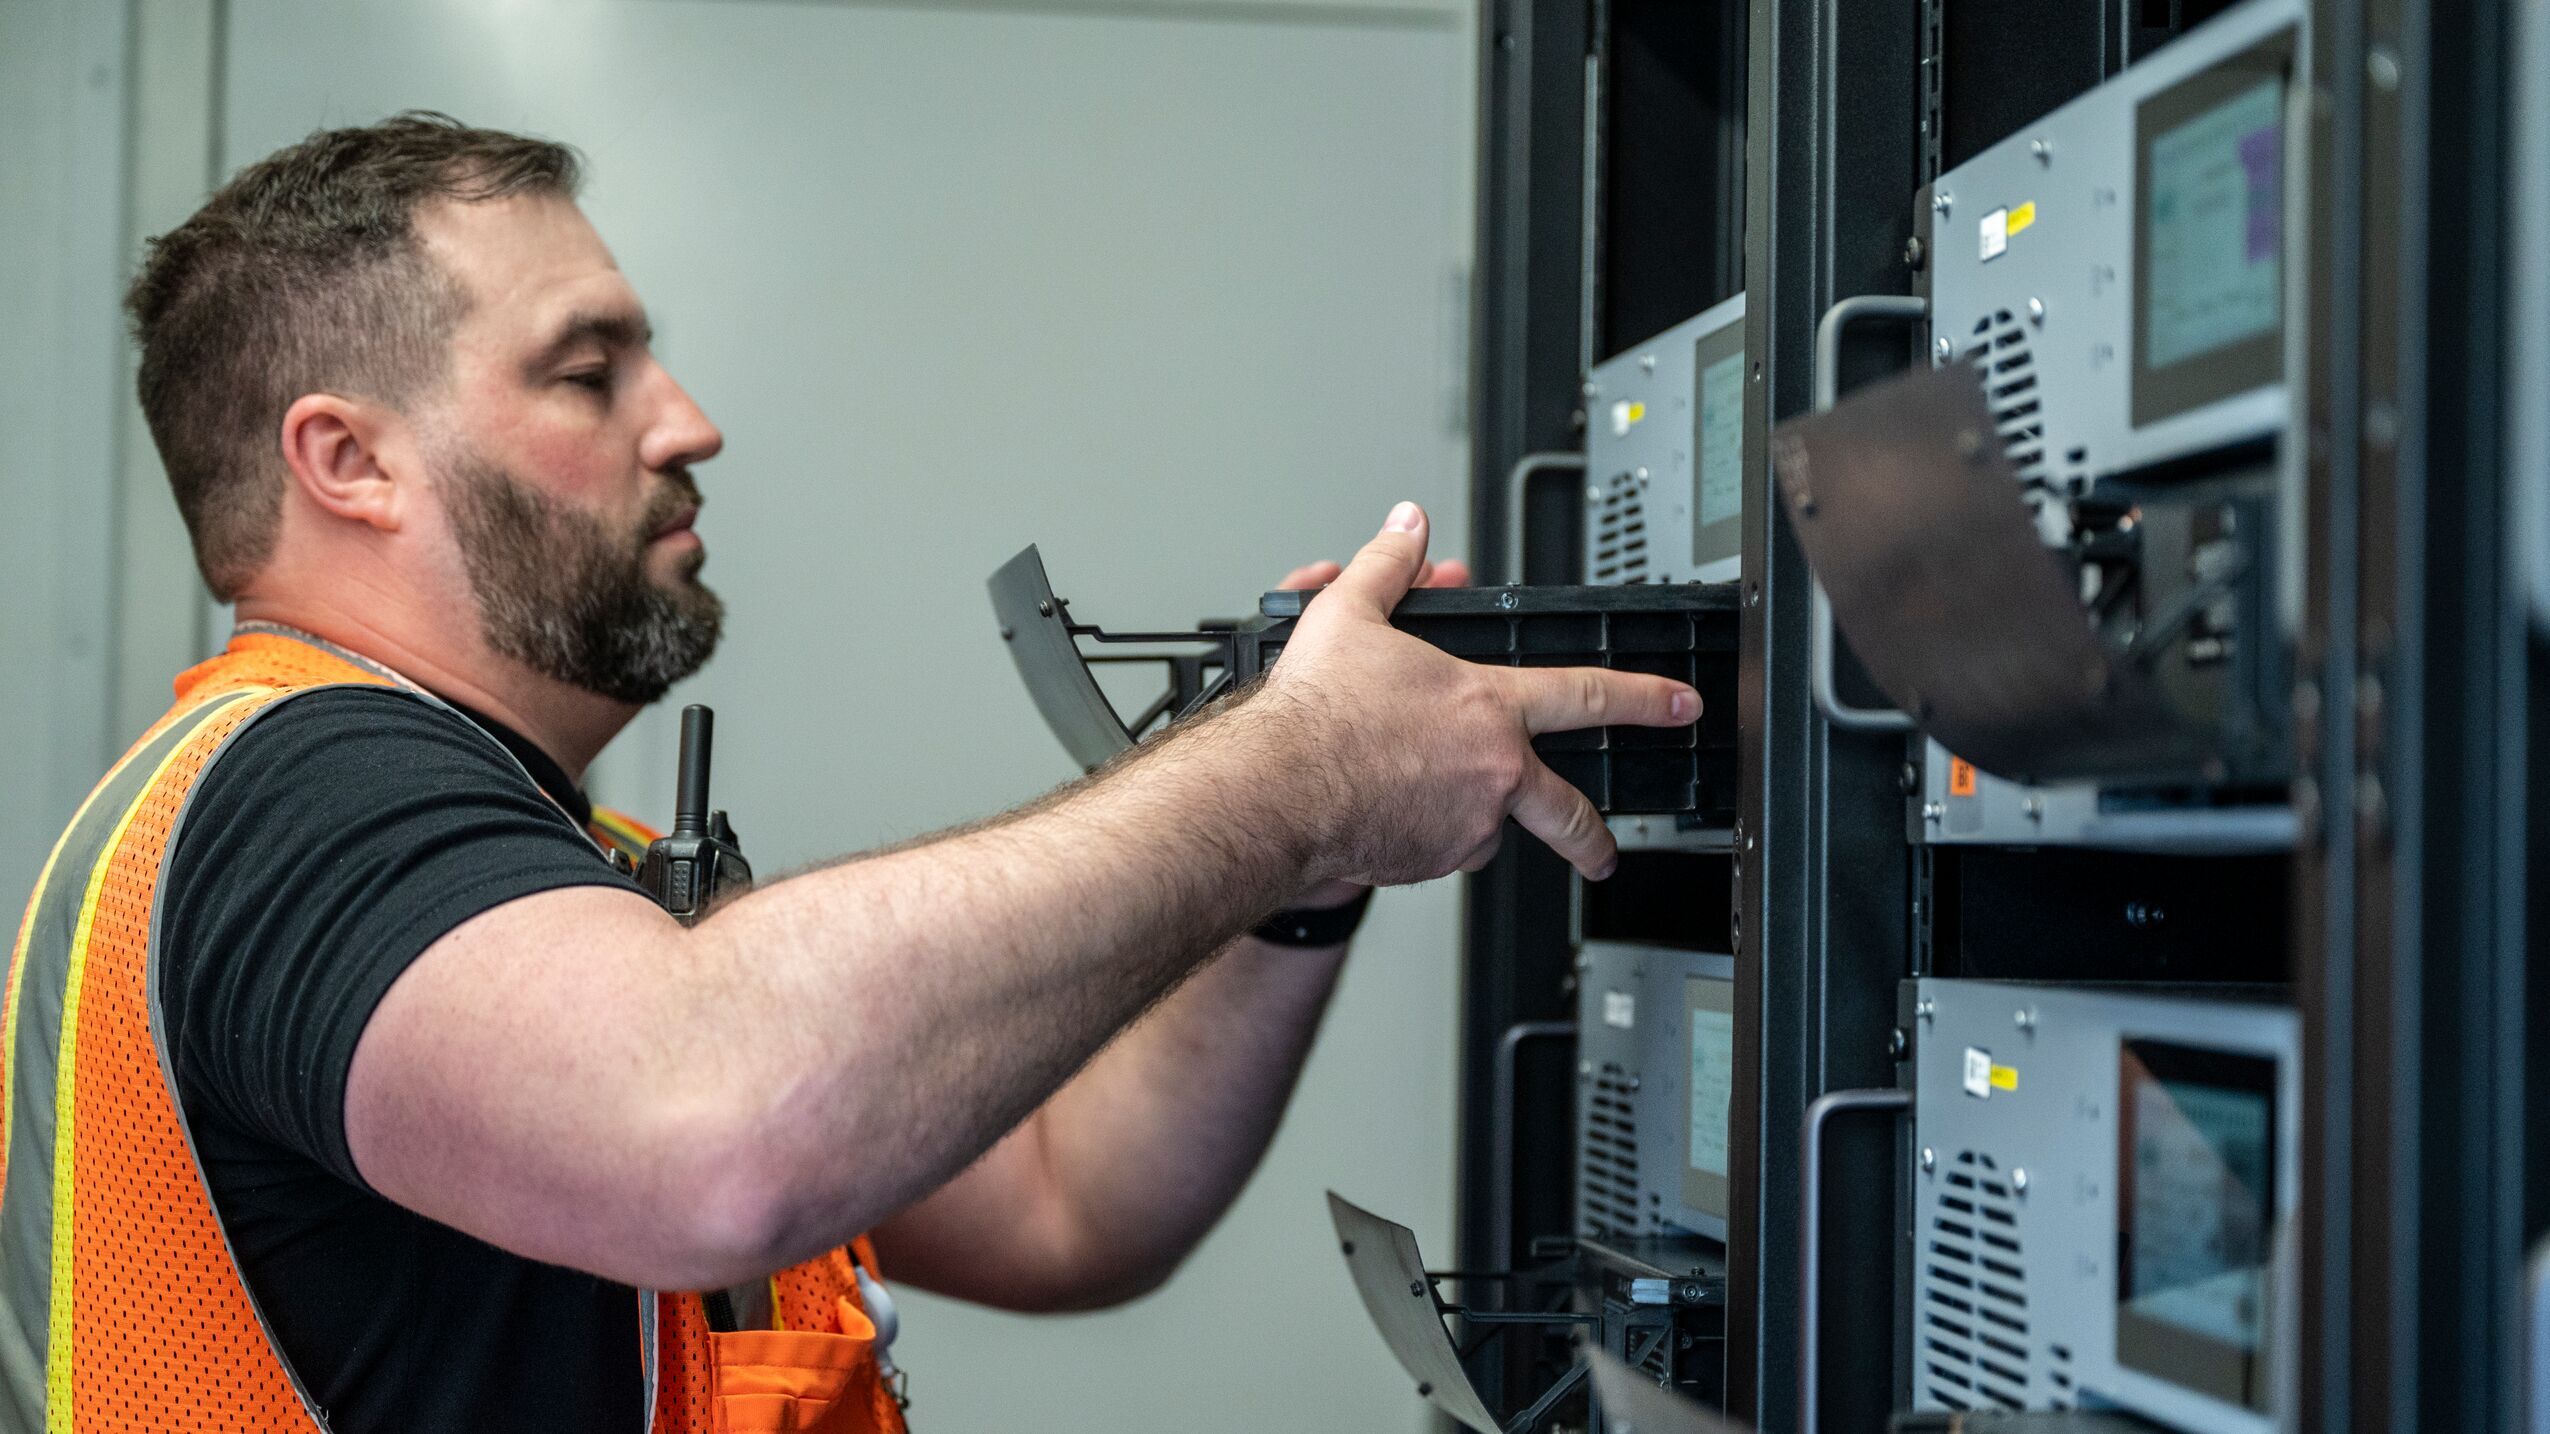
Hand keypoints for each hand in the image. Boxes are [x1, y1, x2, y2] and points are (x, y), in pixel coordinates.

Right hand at [1245, 501, 1698, 886]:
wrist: (1280, 790)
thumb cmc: (1317, 712)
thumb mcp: (1351, 613)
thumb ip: (1389, 564)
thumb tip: (1406, 525)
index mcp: (1487, 705)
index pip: (1588, 695)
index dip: (1644, 697)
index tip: (1680, 705)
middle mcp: (1491, 772)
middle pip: (1567, 811)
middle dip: (1594, 837)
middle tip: (1605, 852)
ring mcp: (1465, 824)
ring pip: (1487, 828)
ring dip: (1472, 819)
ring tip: (1426, 799)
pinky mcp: (1430, 862)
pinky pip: (1440, 850)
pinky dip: (1424, 836)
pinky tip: (1389, 812)